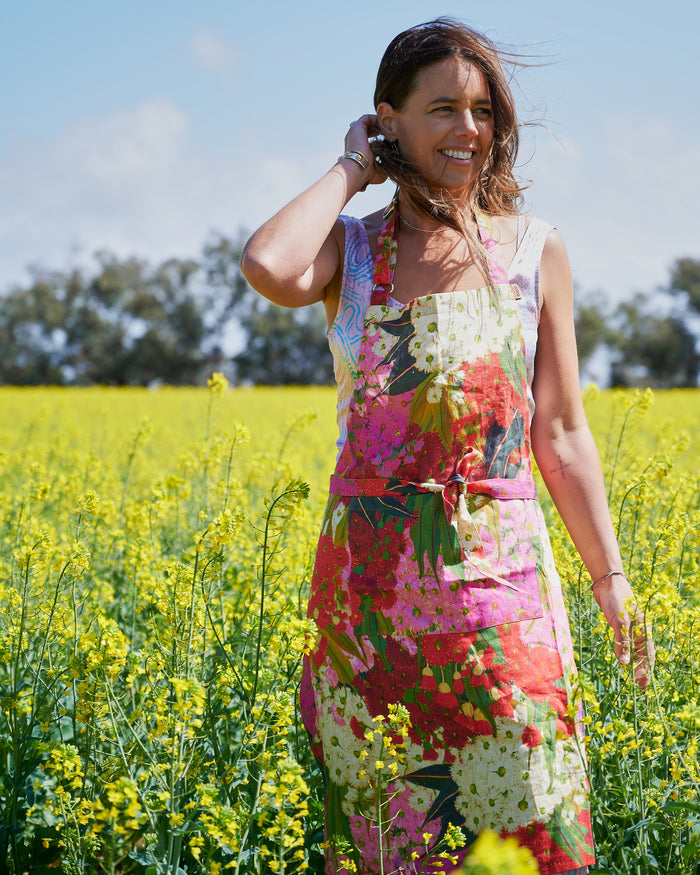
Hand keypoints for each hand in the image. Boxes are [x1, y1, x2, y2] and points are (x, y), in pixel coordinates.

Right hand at [343, 114, 386, 187]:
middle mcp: (355, 140)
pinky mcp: (357, 127)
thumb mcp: (379, 170)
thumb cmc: (367, 174)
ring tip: (390, 129)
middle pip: (369, 130)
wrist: (357, 170)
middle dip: (381, 129)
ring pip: (368, 123)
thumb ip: (385, 165)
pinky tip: (385, 126)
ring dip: (380, 124)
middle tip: (392, 133)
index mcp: (358, 150)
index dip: (380, 138)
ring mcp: (355, 133)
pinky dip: (377, 120)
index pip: (369, 139)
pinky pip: (367, 118)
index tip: (390, 140)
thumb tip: (394, 166)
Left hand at [593, 574, 654, 688]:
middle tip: (639, 686)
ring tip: (633, 676)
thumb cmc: (617, 599)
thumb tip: (625, 663)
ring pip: (634, 648)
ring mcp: (629, 627)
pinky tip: (623, 659)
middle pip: (642, 653)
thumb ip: (622, 642)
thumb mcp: (620, 621)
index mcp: (643, 629)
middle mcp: (638, 629)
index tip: (643, 684)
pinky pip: (624, 642)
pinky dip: (624, 651)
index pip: (647, 655)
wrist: (607, 582)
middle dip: (642, 669)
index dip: (646, 670)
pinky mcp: (619, 623)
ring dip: (633, 662)